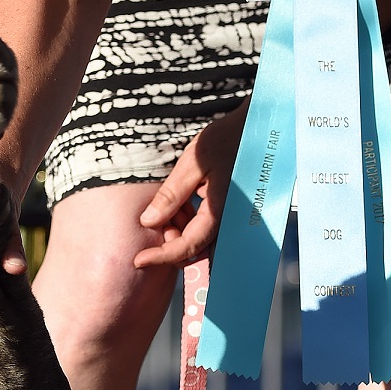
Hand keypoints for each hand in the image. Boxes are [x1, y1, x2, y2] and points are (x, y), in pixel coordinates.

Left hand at [132, 101, 248, 270]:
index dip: (161, 257)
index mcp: (219, 211)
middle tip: (156, 215)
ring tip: (171, 203)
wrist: (252, 129)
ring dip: (178, 230)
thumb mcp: (193, 163)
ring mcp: (229, 218)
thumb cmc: (225, 141)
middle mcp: (227, 221)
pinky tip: (182, 203)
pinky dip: (188, 222)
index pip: (187, 246)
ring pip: (199, 241)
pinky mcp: (228, 213)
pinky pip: (206, 229)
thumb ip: (171, 194)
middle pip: (194, 250)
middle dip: (170, 241)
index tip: (138, 260)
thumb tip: (148, 222)